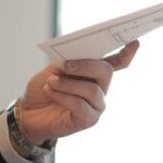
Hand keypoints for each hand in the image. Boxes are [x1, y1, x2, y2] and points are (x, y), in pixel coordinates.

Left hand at [15, 40, 139, 145]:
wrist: (28, 111)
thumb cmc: (44, 87)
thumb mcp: (55, 67)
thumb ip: (70, 60)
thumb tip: (79, 54)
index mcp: (95, 72)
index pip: (117, 62)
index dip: (127, 53)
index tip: (134, 42)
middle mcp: (101, 88)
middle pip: (106, 72)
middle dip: (85, 66)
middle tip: (64, 66)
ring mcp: (97, 105)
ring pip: (92, 90)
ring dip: (68, 84)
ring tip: (51, 82)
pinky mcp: (89, 119)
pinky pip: (80, 105)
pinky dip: (63, 96)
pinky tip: (51, 92)